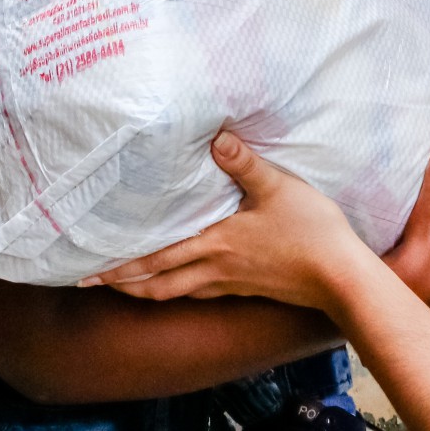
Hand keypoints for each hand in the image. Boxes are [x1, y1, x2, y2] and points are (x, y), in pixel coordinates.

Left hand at [90, 130, 371, 310]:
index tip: (89, 272)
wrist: (340, 277)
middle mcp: (216, 269)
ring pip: (176, 293)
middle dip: (123, 285)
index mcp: (216, 244)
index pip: (157, 259)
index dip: (121, 267)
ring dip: (147, 291)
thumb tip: (217, 137)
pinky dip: (178, 289)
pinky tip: (180, 283)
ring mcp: (231, 283)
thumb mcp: (279, 187)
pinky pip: (200, 292)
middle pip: (158, 286)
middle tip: (91, 283)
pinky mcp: (246, 289)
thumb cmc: (311, 232)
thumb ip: (245, 163)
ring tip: (126, 286)